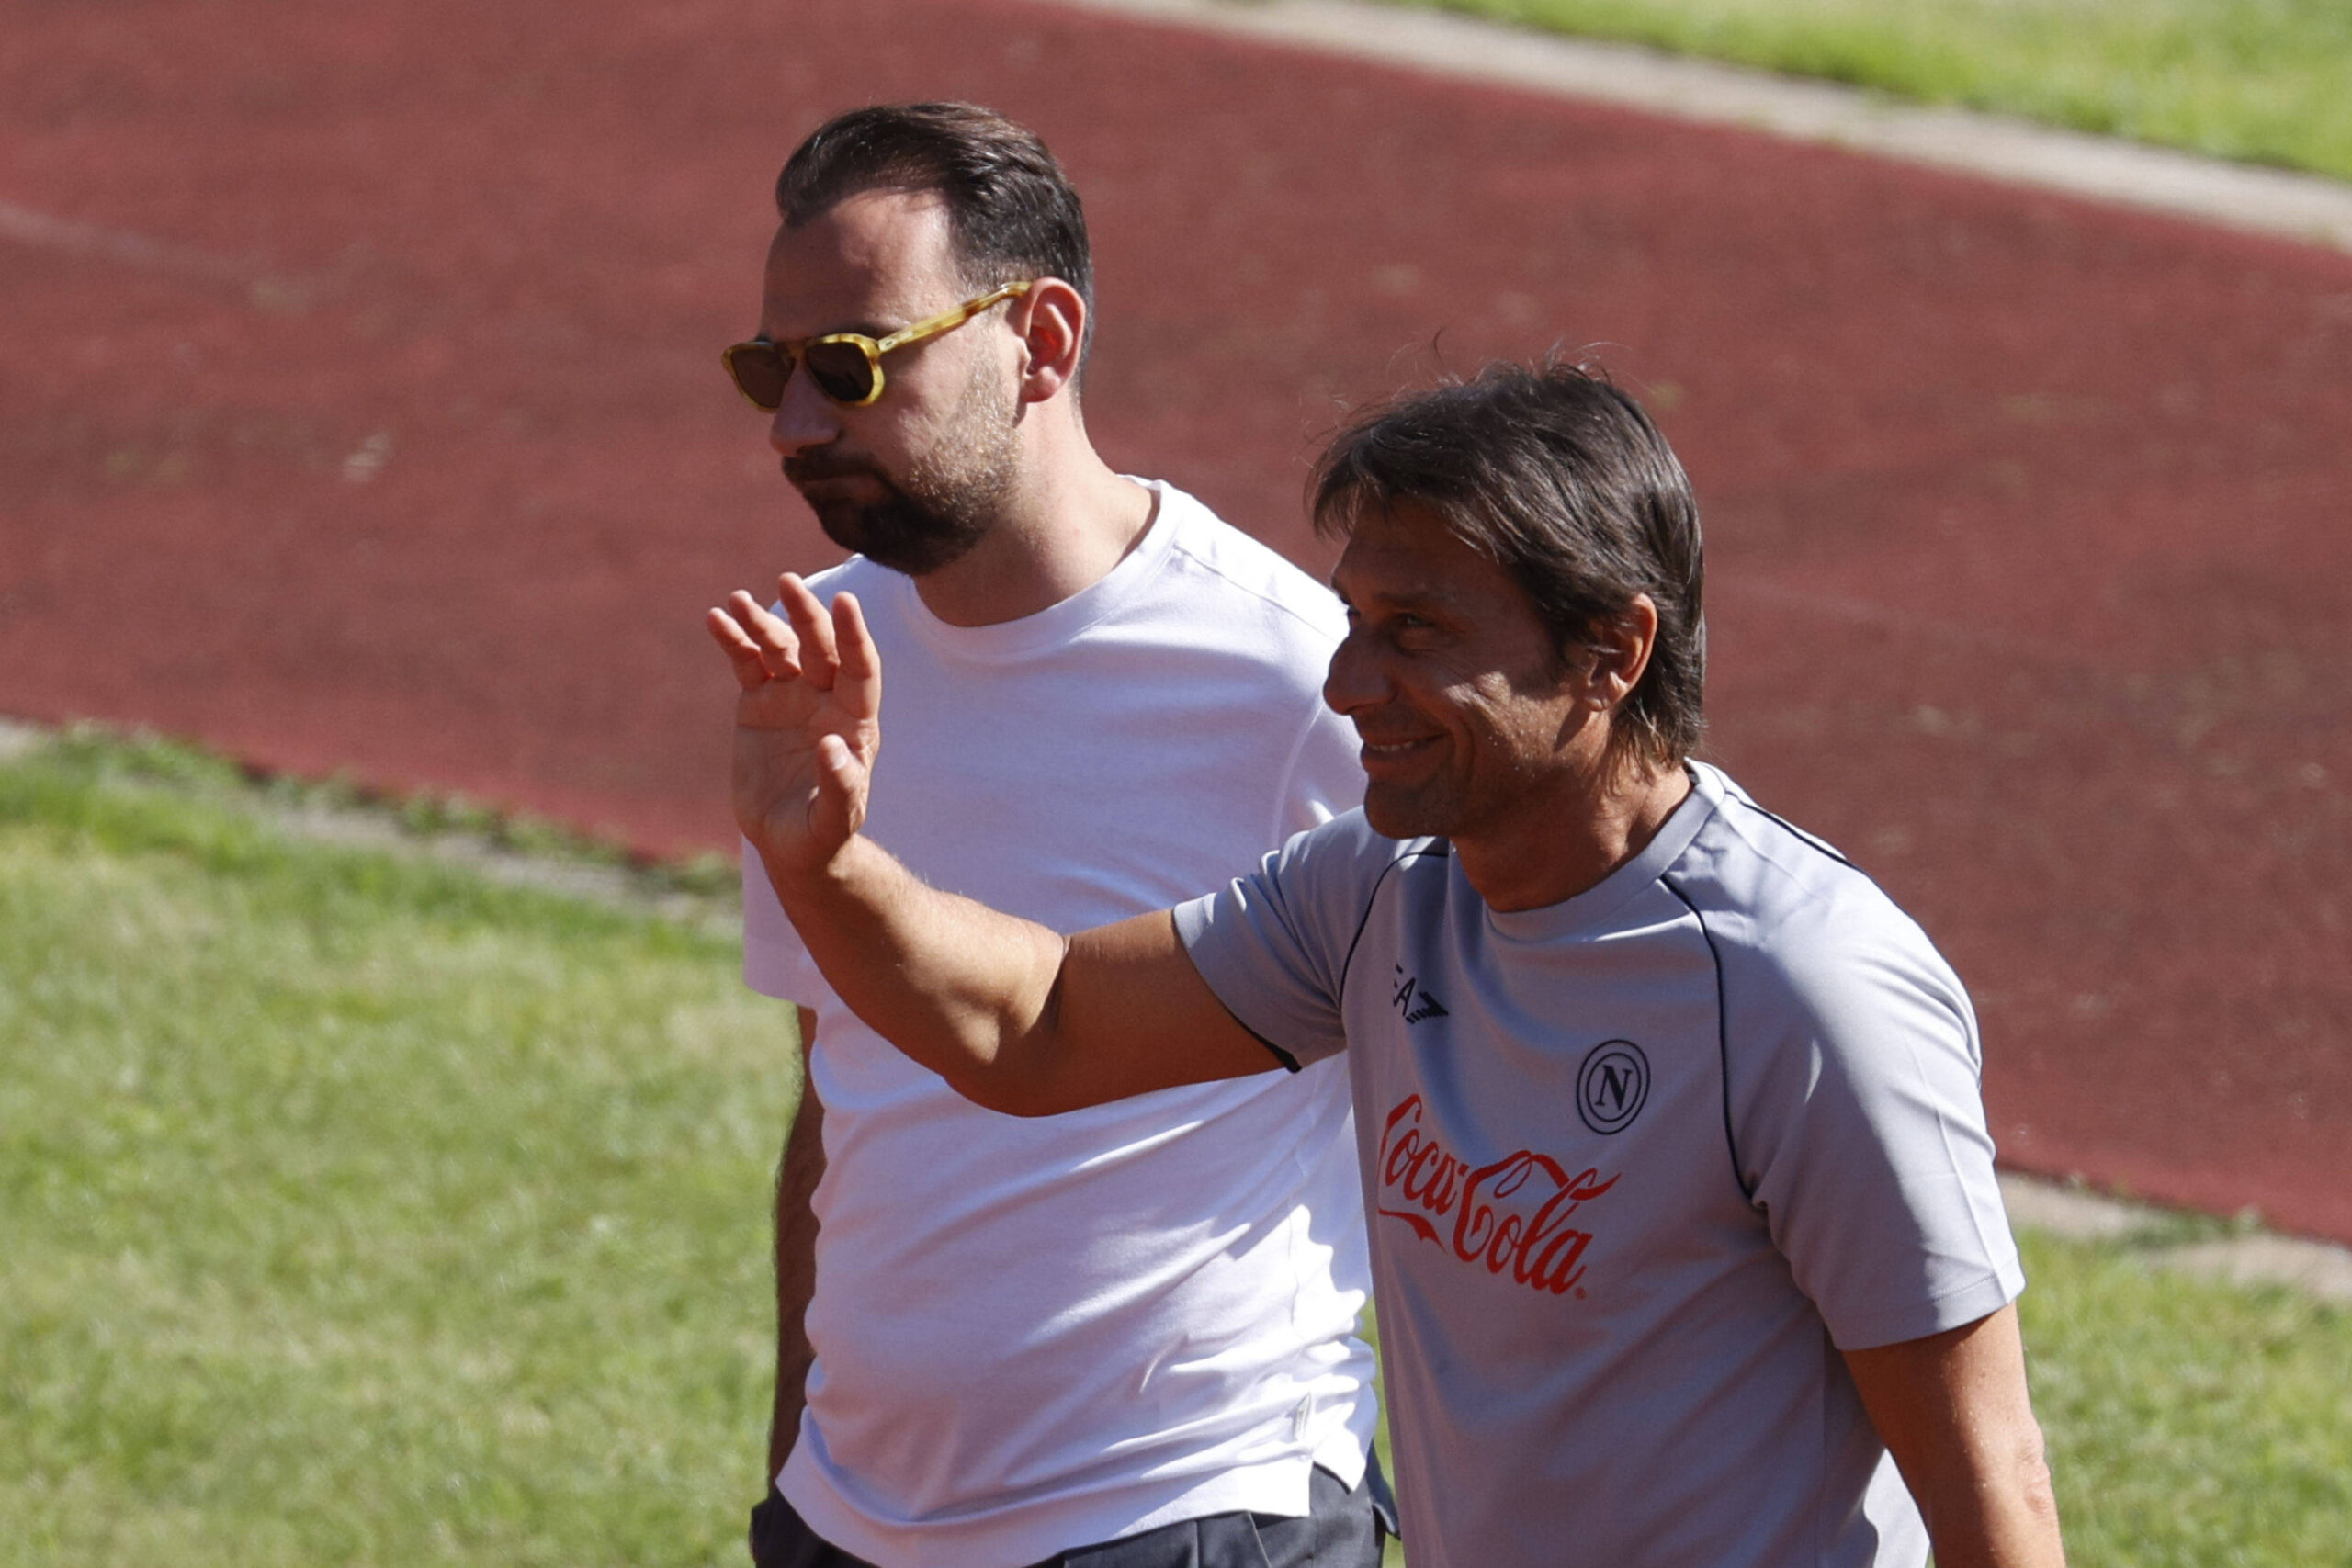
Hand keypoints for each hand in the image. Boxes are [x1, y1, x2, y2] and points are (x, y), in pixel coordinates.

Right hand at [706, 575, 880, 877]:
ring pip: (779, 648)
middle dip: (805, 615)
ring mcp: (791, 696)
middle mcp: (826, 698)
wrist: (789, 840)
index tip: (846, 601)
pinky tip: (717, 618)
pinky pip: (746, 663)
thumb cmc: (822, 832)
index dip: (853, 635)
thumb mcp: (834, 817)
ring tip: (737, 600)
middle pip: (819, 647)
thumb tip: (834, 745)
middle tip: (788, 582)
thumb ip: (840, 784)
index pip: (860, 668)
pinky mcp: (758, 702)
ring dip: (760, 622)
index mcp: (855, 719)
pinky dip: (733, 641)